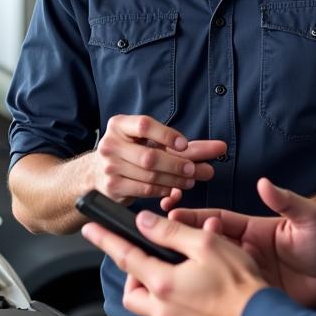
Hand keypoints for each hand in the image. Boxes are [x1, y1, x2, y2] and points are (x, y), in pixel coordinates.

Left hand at [81, 211, 267, 315]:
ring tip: (178, 277)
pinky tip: (197, 296)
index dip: (106, 241)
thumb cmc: (240, 285)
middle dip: (134, 276)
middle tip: (150, 262)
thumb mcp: (206, 245)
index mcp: (163, 284)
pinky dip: (177, 306)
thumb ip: (171, 233)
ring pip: (151, 308)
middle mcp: (163, 310)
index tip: (91, 231)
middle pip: (132, 292)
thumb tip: (146, 222)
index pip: (125, 257)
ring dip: (157, 292)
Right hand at [92, 114, 225, 203]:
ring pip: (150, 175)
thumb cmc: (129, 153)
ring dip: (174, 179)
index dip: (167, 135)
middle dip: (176, 164)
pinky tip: (174, 190)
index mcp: (119, 125)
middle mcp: (111, 144)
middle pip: (150, 156)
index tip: (185, 144)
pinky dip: (163, 190)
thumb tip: (219, 148)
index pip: (145, 125)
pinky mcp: (113, 187)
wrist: (96, 174)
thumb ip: (182, 145)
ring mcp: (110, 167)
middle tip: (195, 170)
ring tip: (190, 180)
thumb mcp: (148, 141)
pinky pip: (144, 190)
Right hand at [167, 178, 315, 307]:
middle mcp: (246, 251)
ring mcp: (247, 274)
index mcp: (254, 230)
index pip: (216, 220)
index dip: (193, 218)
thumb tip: (264, 184)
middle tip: (163, 240)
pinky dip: (208, 292)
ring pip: (211, 270)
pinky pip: (225, 293)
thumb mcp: (307, 219)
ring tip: (172, 267)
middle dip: (184, 241)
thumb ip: (286, 201)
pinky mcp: (252, 294)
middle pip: (207, 245)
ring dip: (192, 267)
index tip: (171, 213)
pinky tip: (192, 293)